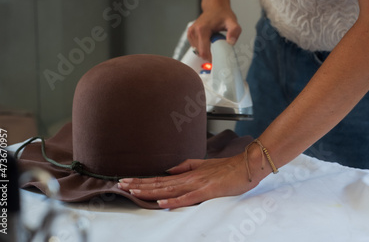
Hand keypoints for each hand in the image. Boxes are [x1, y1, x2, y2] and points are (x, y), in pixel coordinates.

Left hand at [117, 152, 264, 208]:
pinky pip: (189, 198)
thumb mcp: (205, 165)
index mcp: (188, 174)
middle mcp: (190, 178)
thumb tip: (169, 170)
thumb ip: (187, 166)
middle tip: (121, 185)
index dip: (143, 180)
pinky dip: (174, 200)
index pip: (161, 178)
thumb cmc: (228, 167)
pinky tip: (162, 203)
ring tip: (133, 191)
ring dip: (151, 191)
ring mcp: (198, 184)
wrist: (248, 165)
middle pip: (160, 183)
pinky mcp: (208, 190)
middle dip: (140, 185)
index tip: (127, 181)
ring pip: (170, 189)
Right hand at [187, 7, 240, 60]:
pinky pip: (196, 48)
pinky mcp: (190, 35)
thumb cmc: (222, 14)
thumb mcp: (232, 22)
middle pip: (200, 53)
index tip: (219, 57)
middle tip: (219, 46)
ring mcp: (190, 33)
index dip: (212, 58)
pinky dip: (203, 47)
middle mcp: (193, 31)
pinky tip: (209, 40)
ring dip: (207, 50)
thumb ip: (234, 31)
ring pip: (198, 51)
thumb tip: (231, 42)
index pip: (204, 52)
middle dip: (210, 54)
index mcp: (202, 29)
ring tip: (214, 41)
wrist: (215, 7)